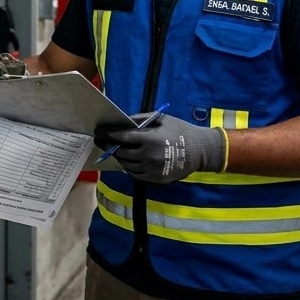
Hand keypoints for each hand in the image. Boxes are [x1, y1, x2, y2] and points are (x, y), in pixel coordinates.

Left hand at [94, 112, 226, 183]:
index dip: (109, 135)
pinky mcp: (155, 179)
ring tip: (117, 150)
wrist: (199, 151)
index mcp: (150, 139)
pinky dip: (130, 167)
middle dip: (111, 146)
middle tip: (103, 142)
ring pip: (127, 165)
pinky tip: (129, 160)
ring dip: (120, 157)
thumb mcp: (162, 120)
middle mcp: (149, 156)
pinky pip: (135, 174)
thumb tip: (123, 121)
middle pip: (122, 152)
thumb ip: (141, 120)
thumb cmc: (180, 131)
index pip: (123, 137)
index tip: (99, 132)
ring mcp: (152, 169)